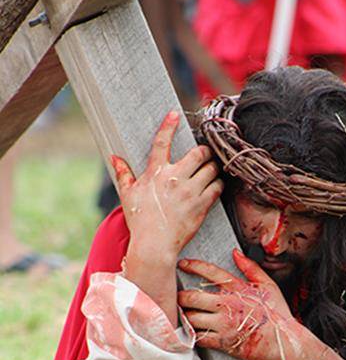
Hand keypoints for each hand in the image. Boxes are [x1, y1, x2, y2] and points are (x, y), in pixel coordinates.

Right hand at [111, 111, 222, 268]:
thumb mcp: (128, 195)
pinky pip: (217, 187)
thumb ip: (124, 174)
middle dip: (204, 151)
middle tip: (203, 154)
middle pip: (199, 153)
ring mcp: (190, 191)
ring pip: (211, 169)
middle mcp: (175, 178)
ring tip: (210, 170)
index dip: (169, 125)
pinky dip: (218, 184)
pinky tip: (214, 186)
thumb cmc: (140, 221)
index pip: (162, 142)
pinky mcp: (201, 205)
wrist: (154, 245)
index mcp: (156, 173)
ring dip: (212, 167)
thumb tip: (114, 157)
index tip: (174, 114)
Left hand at [177, 249, 299, 359]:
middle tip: (177, 297)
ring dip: (184, 316)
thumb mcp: (268, 285)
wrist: (283, 341)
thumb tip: (236, 253)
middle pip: (191, 297)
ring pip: (191, 318)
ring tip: (182, 314)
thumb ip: (250, 268)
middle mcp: (227, 305)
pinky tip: (190, 331)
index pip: (209, 272)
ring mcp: (223, 324)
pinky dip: (191, 334)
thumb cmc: (277, 315)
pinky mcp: (222, 342)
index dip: (193, 266)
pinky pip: (198, 337)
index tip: (182, 265)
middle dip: (180, 297)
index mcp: (237, 289)